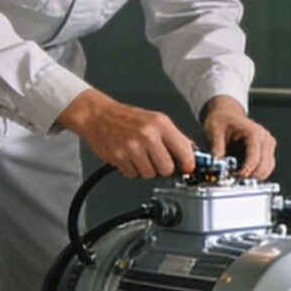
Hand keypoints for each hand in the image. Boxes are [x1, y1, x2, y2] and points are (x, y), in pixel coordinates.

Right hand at [56, 89, 196, 178]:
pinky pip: (133, 174)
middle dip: (163, 167)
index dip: (188, 163)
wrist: (98, 115)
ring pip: (150, 174)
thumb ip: (175, 137)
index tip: (188, 168)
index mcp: (160, 124)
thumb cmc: (127, 117)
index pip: (184, 151)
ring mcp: (132, 147)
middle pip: (167, 168)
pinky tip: (128, 157)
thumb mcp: (156, 120)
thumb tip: (191, 154)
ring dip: (146, 169)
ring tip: (139, 155)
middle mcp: (147, 135)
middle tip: (156, 158)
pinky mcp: (118, 157)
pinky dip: (131, 169)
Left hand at [200, 96, 276, 179]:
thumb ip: (216, 150)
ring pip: (267, 169)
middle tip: (233, 180)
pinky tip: (240, 173)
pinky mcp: (265, 152)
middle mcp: (264, 139)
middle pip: (265, 166)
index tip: (235, 178)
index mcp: (254, 133)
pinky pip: (264, 168)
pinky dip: (254, 173)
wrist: (225, 113)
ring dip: (253, 176)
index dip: (246, 171)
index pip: (255, 157)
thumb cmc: (221, 120)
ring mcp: (267, 146)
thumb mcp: (214, 133)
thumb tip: (215, 166)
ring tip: (236, 177)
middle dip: (250, 176)